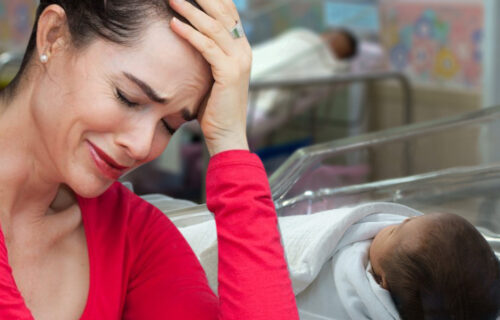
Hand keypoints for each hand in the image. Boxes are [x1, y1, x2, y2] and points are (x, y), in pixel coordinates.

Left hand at [169, 0, 251, 155]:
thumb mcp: (212, 75)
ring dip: (190, 10)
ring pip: (214, 26)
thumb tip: (189, 39)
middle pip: (223, 12)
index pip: (228, 12)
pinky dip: (189, 33)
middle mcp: (243, 50)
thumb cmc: (214, 108)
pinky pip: (207, 47)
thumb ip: (208, 55)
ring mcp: (239, 61)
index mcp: (241, 48)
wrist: (227, 134)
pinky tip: (173, 24)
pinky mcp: (229, 73)